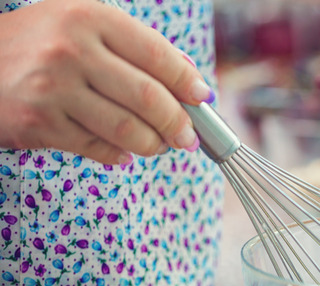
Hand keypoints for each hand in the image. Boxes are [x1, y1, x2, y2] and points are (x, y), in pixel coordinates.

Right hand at [0, 0, 213, 163]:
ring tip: (160, 146)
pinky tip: (125, 152)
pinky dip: (120, 155)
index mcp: (89, 18)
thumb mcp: (84, 25)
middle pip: (149, 98)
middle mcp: (71, 51)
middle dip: (179, 123)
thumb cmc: (42, 43)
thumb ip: (135, 46)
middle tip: (188, 137)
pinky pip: (97, 148)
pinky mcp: (39, 123)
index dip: (187, 82)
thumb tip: (190, 81)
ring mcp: (53, 90)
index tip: (202, 98)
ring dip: (154, 145)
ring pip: (127, 129)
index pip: (157, 55)